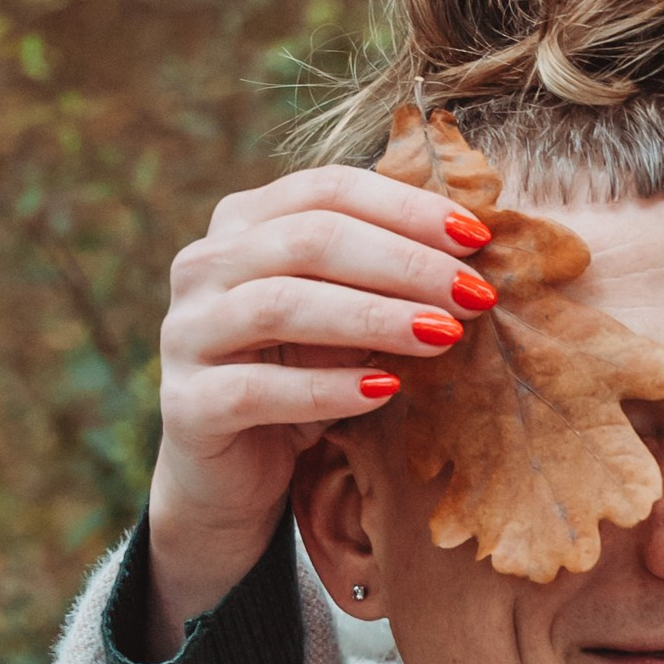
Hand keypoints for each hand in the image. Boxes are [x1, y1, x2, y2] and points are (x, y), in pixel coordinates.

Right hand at [145, 165, 499, 645]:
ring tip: (444, 335)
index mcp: (242, 223)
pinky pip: (257, 389)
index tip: (479, 239)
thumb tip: (478, 252)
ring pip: (278, 305)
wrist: (234, 474)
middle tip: (474, 294)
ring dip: (372, 317)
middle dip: (403, 263)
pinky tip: (385, 389)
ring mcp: (185, 332)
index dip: (406, 209)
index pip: (328, 190)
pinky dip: (326, 388)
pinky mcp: (186, 405)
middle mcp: (203, 265)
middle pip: (308, 239)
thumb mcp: (346, 319)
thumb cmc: (301, 378)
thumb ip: (385, 279)